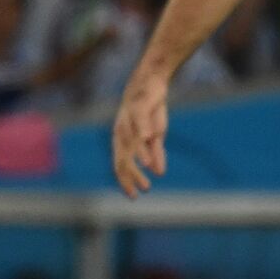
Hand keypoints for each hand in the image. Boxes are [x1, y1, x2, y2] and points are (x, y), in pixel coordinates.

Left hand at [112, 74, 168, 197]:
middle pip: (123, 158)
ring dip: (140, 157)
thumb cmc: (148, 111)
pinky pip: (140, 121)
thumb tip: (159, 173)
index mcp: (122, 141)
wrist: (149, 82)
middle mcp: (122, 132)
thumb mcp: (155, 135)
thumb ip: (155, 153)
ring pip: (131, 142)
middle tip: (144, 189)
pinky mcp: (139, 107)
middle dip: (132, 176)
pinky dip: (144, 133)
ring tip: (147, 170)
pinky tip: (149, 142)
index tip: (134, 196)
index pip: (120, 165)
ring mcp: (129, 120)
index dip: (126, 181)